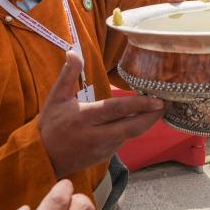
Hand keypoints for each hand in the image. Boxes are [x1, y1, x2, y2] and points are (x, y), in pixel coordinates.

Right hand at [40, 51, 164, 176]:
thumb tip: (73, 51)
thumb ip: (68, 74)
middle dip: (152, 117)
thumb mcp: (56, 98)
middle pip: (131, 128)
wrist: (42, 158)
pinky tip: (142, 120)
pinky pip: (122, 141)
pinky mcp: (104, 156)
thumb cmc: (50, 125)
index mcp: (84, 118)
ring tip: (159, 109)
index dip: (139, 106)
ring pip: (129, 135)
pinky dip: (133, 130)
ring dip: (145, 123)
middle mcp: (96, 135)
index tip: (157, 100)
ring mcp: (102, 148)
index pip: (116, 110)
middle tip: (166, 104)